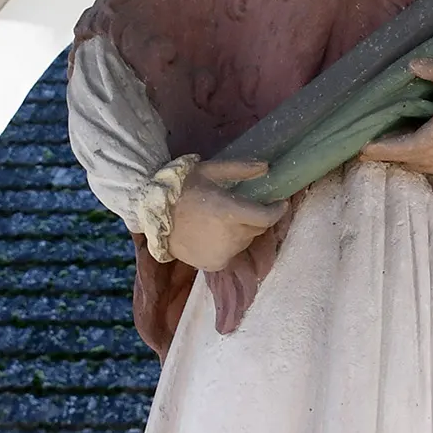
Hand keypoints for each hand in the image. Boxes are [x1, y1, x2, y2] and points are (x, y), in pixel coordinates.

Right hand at [167, 159, 287, 271]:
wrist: (152, 215)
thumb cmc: (181, 188)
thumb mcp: (209, 171)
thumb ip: (240, 169)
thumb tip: (267, 167)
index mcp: (230, 212)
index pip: (266, 217)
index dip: (277, 210)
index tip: (280, 203)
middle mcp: (230, 237)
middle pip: (256, 229)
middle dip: (255, 218)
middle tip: (240, 207)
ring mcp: (222, 254)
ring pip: (245, 242)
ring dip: (241, 231)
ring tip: (221, 220)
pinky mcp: (214, 265)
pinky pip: (231, 253)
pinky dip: (229, 245)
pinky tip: (213, 234)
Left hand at [359, 59, 432, 176]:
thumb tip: (412, 65)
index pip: (407, 146)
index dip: (385, 149)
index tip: (364, 149)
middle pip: (409, 158)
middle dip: (387, 156)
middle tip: (364, 152)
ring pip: (421, 165)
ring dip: (401, 160)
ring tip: (384, 151)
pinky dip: (417, 162)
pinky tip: (412, 155)